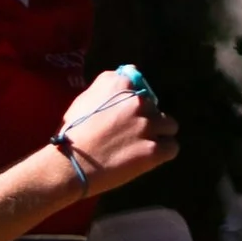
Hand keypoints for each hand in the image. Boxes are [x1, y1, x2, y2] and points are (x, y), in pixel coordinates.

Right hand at [54, 67, 179, 193]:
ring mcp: (147, 125)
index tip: (126, 113)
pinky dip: (163, 152)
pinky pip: (172, 147)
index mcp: (120, 85)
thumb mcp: (84, 98)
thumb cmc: (72, 133)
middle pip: (155, 107)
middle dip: (146, 119)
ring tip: (142, 146)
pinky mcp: (154, 150)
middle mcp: (138, 101)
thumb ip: (107, 85)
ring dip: (159, 134)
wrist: (69, 165)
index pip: (141, 85)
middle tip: (130, 134)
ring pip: (170, 126)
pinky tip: (148, 157)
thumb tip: (128, 75)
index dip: (136, 101)